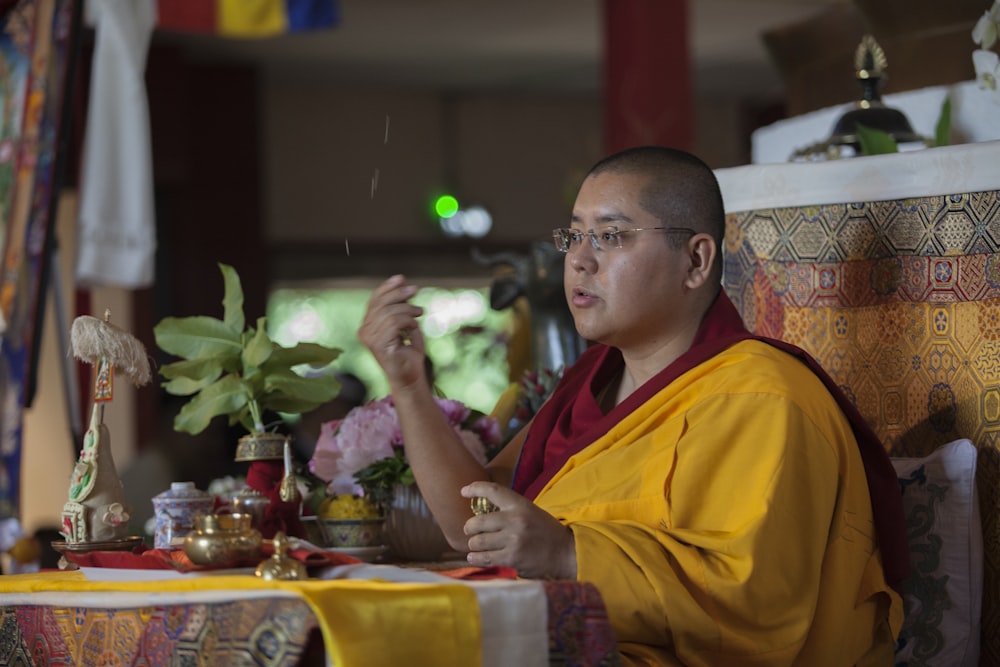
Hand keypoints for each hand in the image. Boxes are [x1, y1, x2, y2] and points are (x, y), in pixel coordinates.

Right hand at [358, 275, 426, 390]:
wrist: (410, 377)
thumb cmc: (408, 353)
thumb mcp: (405, 323)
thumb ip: (400, 305)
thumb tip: (400, 281)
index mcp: (367, 325)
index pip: (374, 300)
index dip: (387, 287)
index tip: (401, 279)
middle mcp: (364, 331)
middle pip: (380, 303)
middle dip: (399, 294)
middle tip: (415, 290)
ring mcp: (369, 338)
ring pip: (389, 312)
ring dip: (408, 309)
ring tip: (419, 313)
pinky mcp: (378, 345)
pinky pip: (394, 323)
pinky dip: (408, 321)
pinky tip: (414, 327)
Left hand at [461, 482, 576, 579]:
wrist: (565, 553)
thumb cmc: (545, 532)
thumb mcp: (530, 512)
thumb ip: (509, 510)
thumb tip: (482, 512)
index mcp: (520, 505)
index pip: (493, 490)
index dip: (475, 488)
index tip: (463, 491)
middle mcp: (515, 520)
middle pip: (477, 521)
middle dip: (469, 528)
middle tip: (470, 531)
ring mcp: (513, 540)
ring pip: (478, 542)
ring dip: (473, 545)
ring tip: (475, 546)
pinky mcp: (512, 559)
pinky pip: (484, 558)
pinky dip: (476, 558)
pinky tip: (475, 557)